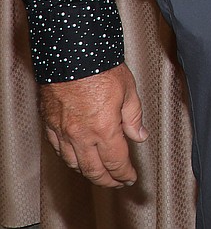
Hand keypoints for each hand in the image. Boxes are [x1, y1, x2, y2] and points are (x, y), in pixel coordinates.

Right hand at [39, 62, 147, 186]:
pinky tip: (76, 157)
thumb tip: (139, 134)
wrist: (71, 50)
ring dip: (88, 172)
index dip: (125, 173)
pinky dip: (70, 159)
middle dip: (108, 180)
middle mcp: (81, 135)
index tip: (130, 176)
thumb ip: (134, 116)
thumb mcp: (128, 88)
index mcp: (104, 128)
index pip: (116, 162)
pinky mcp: (50, 124)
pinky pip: (59, 150)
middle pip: (94, 170)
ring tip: (99, 173)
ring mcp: (63, 131)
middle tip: (117, 181)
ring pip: (75, 164)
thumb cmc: (99, 64)